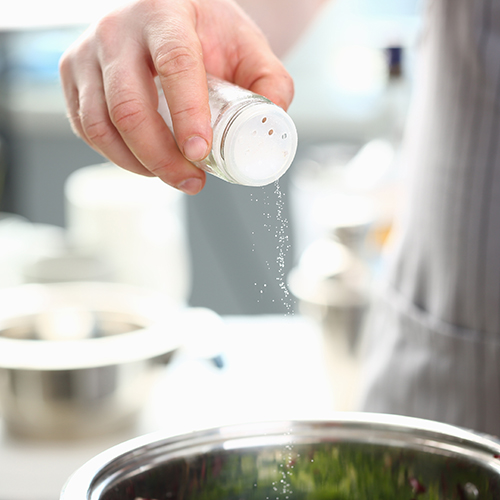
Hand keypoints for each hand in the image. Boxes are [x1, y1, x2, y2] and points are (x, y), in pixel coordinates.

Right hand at [59, 0, 293, 193]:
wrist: (167, 18)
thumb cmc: (207, 34)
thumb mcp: (248, 48)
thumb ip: (270, 84)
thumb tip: (271, 125)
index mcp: (166, 14)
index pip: (175, 64)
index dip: (187, 115)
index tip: (200, 154)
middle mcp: (119, 30)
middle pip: (129, 106)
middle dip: (161, 157)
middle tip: (192, 181)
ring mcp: (88, 53)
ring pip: (100, 124)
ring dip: (138, 164)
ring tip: (173, 176)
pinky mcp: (73, 76)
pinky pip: (87, 128)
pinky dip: (117, 156)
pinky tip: (146, 161)